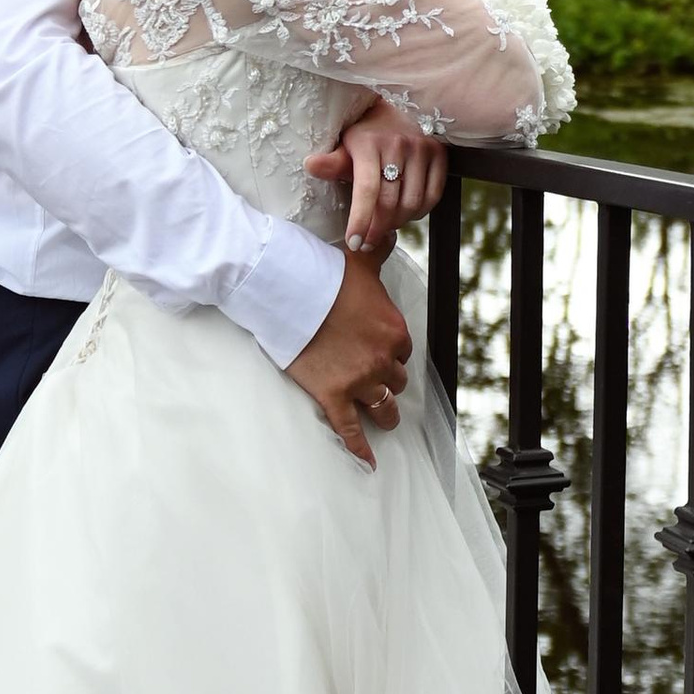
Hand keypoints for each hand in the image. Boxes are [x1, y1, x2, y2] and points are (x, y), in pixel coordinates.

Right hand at [284, 252, 413, 465]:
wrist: (291, 294)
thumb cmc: (325, 277)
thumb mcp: (360, 261)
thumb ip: (378, 251)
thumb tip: (390, 232)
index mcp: (393, 330)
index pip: (403, 350)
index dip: (392, 352)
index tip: (382, 352)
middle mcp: (382, 359)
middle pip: (395, 380)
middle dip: (388, 380)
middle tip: (379, 381)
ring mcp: (359, 381)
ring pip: (384, 407)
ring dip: (387, 414)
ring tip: (387, 420)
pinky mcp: (334, 397)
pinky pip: (351, 430)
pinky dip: (360, 448)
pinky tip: (368, 462)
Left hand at [306, 101, 448, 256]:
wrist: (393, 110)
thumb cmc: (363, 135)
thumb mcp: (344, 146)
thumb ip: (332, 162)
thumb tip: (310, 165)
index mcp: (369, 142)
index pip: (367, 190)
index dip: (361, 221)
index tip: (353, 243)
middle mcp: (398, 143)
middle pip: (390, 203)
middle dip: (377, 229)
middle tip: (367, 241)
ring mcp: (422, 147)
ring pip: (413, 203)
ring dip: (398, 223)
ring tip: (384, 227)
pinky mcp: (440, 153)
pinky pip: (433, 196)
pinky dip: (419, 212)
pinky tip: (405, 214)